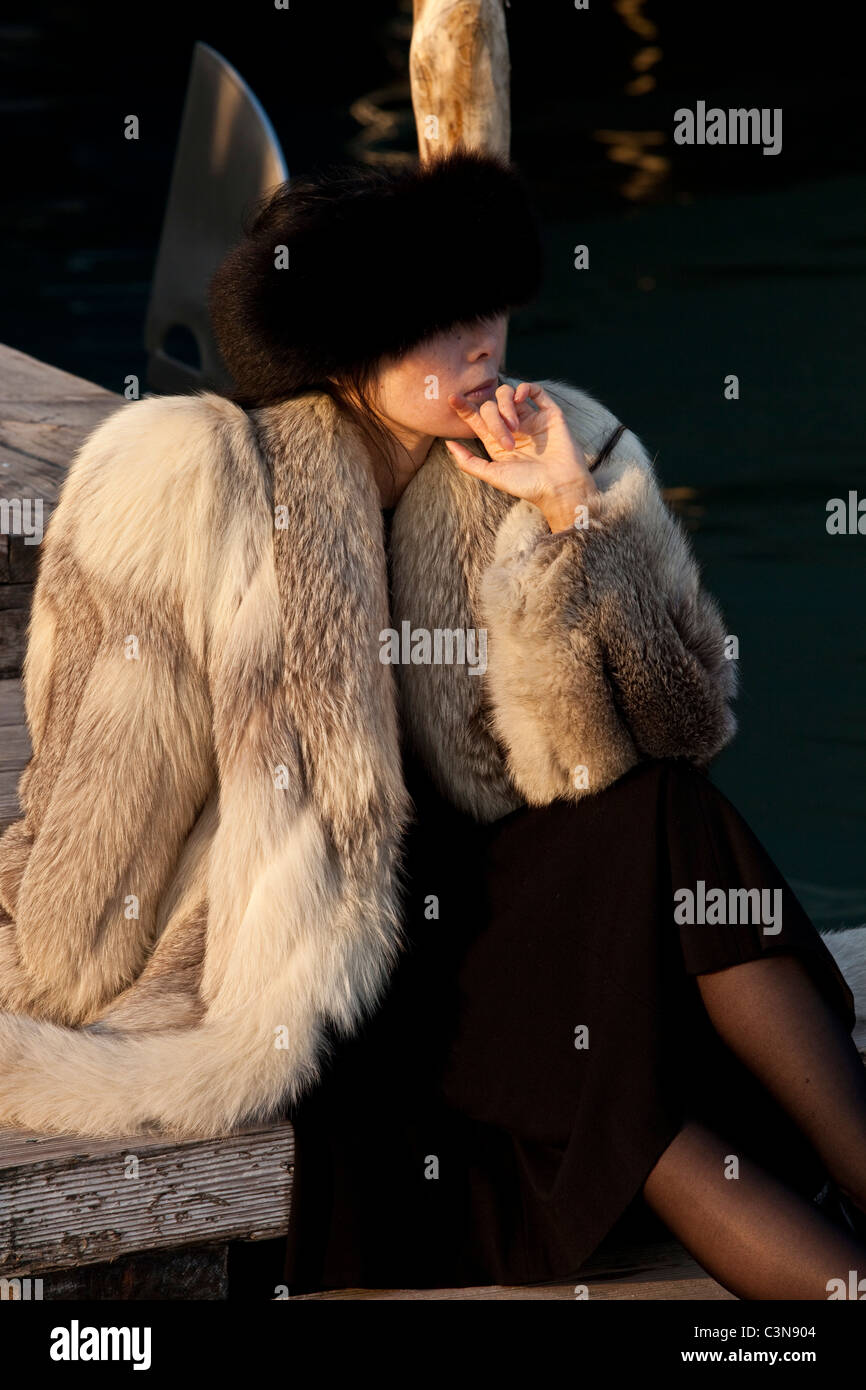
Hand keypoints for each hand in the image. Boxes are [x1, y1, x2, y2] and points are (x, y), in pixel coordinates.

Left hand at [443, 380, 599, 532]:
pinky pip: (534, 390)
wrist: (559, 487)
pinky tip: (520, 398)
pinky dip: (524, 388)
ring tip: (515, 427)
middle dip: (494, 420)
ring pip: (509, 394)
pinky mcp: (549, 413)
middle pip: (491, 406)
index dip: (464, 407)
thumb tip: (447, 444)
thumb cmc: (527, 485)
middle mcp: (511, 428)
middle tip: (506, 441)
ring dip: (506, 406)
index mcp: (495, 441)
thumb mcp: (493, 475)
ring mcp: (530, 419)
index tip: (452, 398)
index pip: (476, 418)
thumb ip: (468, 461)